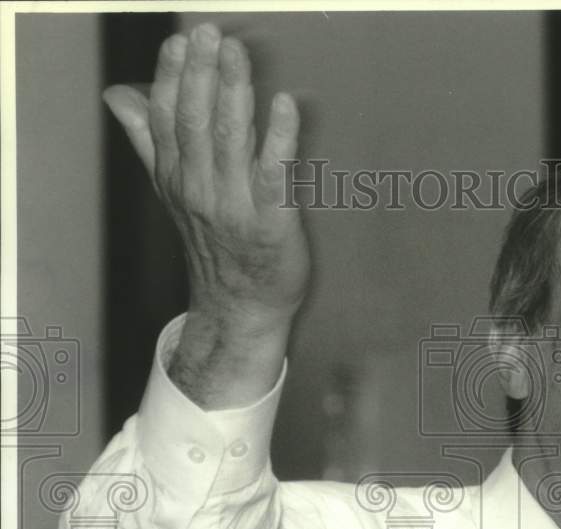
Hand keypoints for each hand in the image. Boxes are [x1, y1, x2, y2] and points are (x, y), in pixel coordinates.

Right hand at [103, 23, 309, 404]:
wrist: (242, 307)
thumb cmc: (216, 244)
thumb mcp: (174, 193)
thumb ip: (150, 141)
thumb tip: (118, 95)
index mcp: (176, 177)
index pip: (166, 118)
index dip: (172, 77)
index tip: (181, 41)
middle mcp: (199, 189)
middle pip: (195, 121)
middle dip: (202, 74)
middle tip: (211, 33)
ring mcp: (234, 207)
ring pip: (229, 140)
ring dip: (234, 93)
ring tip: (238, 54)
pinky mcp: (272, 223)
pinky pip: (273, 176)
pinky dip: (279, 139)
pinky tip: (284, 105)